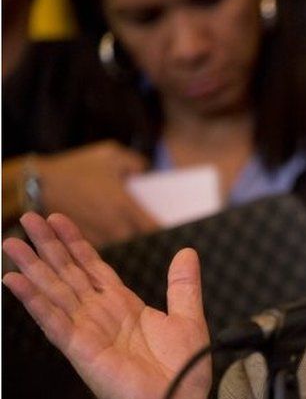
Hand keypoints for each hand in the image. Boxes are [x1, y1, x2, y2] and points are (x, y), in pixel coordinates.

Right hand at [2, 213, 209, 398]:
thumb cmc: (183, 373)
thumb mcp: (188, 318)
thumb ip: (183, 285)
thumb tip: (188, 252)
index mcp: (125, 307)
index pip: (93, 268)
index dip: (75, 244)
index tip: (58, 220)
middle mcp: (102, 316)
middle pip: (68, 274)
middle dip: (48, 247)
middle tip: (27, 219)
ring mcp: (88, 332)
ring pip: (55, 292)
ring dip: (32, 268)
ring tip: (11, 243)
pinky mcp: (81, 350)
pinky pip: (53, 321)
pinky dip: (34, 302)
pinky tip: (14, 282)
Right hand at [36, 141, 158, 245]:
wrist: (39, 183)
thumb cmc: (78, 166)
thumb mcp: (111, 155)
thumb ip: (135, 163)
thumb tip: (146, 171)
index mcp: (125, 206)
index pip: (154, 227)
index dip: (164, 229)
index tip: (173, 229)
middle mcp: (115, 226)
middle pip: (141, 239)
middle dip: (147, 235)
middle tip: (152, 228)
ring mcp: (100, 236)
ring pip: (123, 243)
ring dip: (129, 238)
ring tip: (132, 231)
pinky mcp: (86, 240)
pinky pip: (106, 243)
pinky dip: (111, 239)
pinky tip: (113, 231)